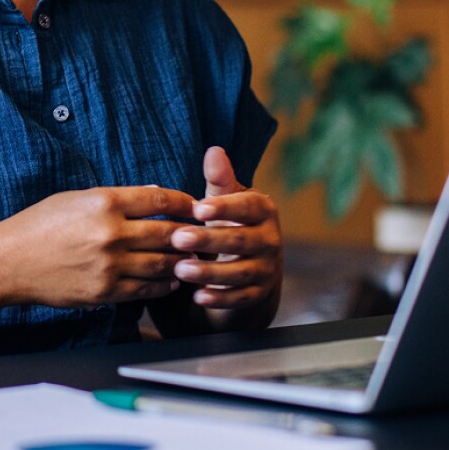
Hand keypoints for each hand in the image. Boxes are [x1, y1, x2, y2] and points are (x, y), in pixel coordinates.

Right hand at [0, 186, 196, 308]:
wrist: (10, 261)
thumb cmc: (39, 225)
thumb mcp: (76, 199)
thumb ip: (117, 198)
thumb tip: (153, 193)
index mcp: (104, 202)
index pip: (158, 198)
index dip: (184, 202)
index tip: (195, 206)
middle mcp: (110, 232)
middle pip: (167, 232)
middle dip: (191, 234)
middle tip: (206, 234)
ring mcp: (109, 265)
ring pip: (162, 263)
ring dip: (182, 260)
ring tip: (194, 258)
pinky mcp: (105, 291)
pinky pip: (146, 289)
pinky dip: (163, 284)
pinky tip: (171, 279)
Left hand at [169, 146, 281, 310]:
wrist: (252, 261)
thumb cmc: (232, 221)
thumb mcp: (227, 200)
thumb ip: (220, 180)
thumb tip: (214, 151)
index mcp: (263, 210)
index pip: (246, 207)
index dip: (224, 208)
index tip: (197, 209)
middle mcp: (271, 239)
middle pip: (240, 241)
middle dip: (208, 241)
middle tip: (177, 239)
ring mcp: (268, 268)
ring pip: (239, 272)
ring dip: (209, 272)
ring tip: (179, 269)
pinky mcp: (260, 293)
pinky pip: (240, 298)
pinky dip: (220, 298)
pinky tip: (197, 296)